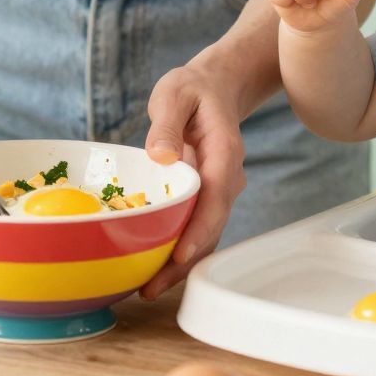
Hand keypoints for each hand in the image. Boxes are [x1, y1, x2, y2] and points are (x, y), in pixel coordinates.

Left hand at [138, 62, 247, 300]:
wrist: (215, 87)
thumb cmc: (192, 90)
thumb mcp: (174, 94)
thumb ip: (166, 124)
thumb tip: (160, 157)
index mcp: (224, 151)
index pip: (216, 196)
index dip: (200, 228)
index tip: (179, 254)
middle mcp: (227, 176)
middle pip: (212, 225)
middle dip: (185, 260)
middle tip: (151, 287)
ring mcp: (220, 189)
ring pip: (207, 233)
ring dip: (181, 262)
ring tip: (148, 288)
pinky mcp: (208, 196)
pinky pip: (198, 226)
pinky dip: (180, 248)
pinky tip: (155, 267)